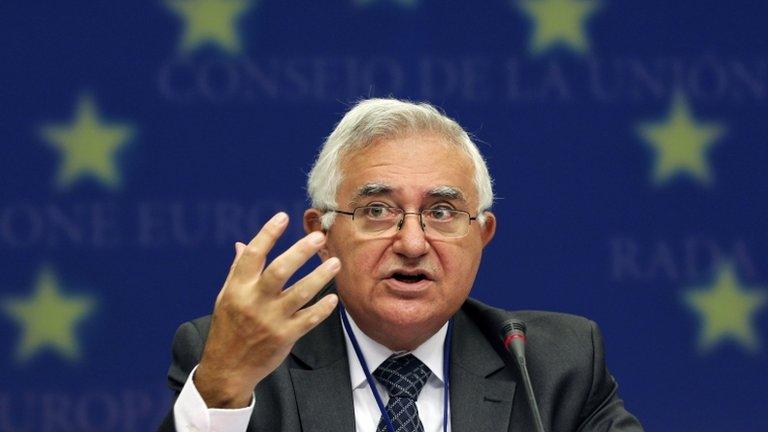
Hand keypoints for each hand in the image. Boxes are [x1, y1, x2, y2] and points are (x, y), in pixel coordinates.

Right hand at [193, 212, 339, 407]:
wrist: (228, 369)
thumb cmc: (228, 328)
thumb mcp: (226, 297)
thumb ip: (238, 270)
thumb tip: (242, 244)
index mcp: (237, 288)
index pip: (252, 255)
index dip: (267, 234)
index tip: (283, 217)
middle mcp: (254, 302)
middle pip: (279, 271)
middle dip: (300, 252)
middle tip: (318, 237)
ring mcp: (270, 320)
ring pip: (300, 294)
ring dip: (320, 276)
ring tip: (335, 263)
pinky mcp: (284, 337)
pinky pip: (308, 320)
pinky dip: (322, 308)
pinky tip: (334, 297)